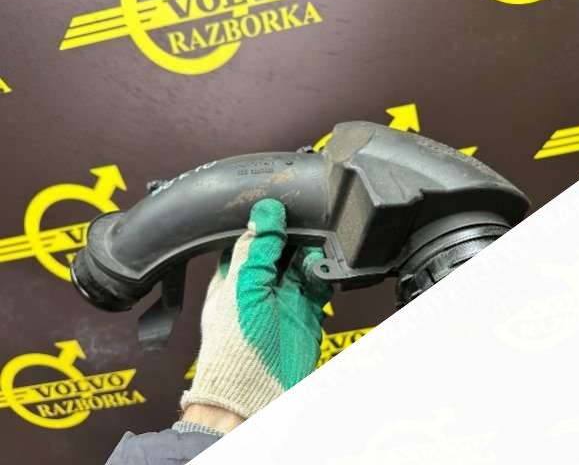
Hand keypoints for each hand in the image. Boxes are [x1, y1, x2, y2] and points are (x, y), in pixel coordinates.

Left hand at [181, 198, 332, 419]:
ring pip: (302, 264)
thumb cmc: (233, 349)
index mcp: (235, 275)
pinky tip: (325, 270)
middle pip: (282, 248)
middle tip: (307, 226)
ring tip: (317, 248)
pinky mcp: (305, 314)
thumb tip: (265, 212)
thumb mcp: (242, 287)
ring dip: (312, 254)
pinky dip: (325, 276)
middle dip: (296, 236)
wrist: (253, 392)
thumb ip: (256, 250)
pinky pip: (319, 286)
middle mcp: (259, 285)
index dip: (267, 221)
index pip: (252, 237)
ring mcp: (283, 299)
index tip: (283, 208)